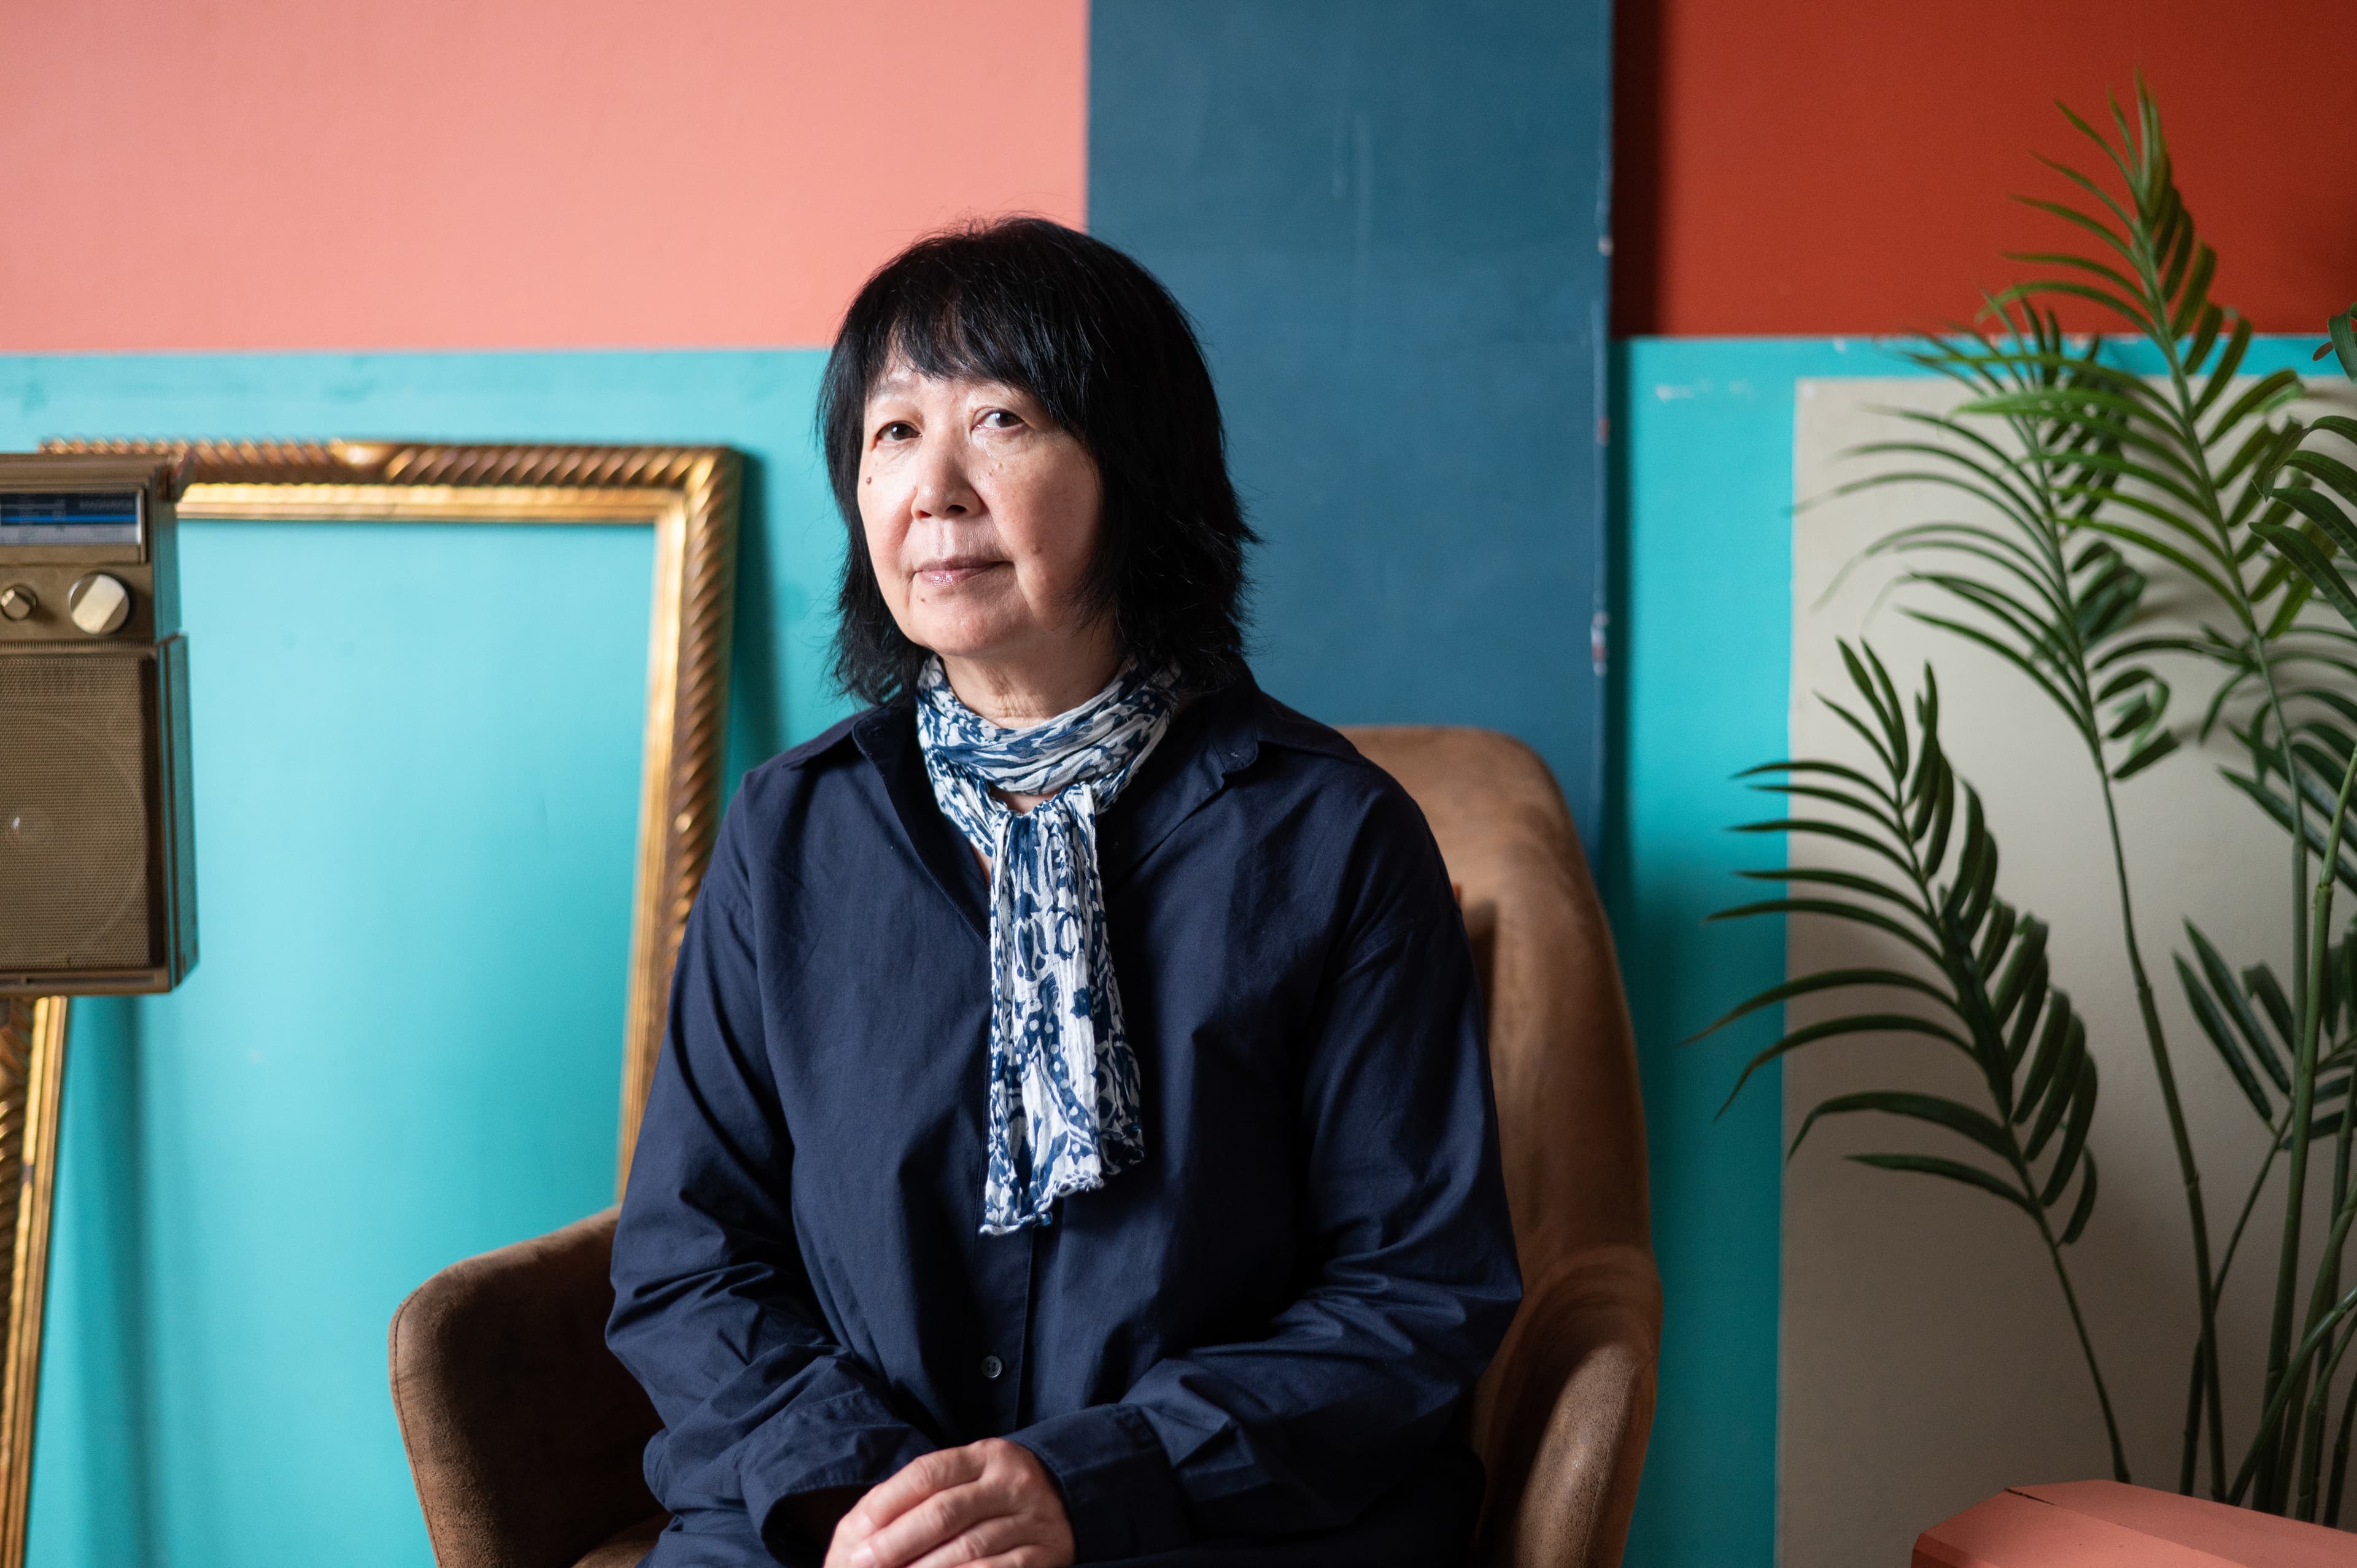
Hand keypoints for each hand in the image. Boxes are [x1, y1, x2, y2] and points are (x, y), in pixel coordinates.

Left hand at [824, 1438, 1074, 1567]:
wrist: (1074, 1499)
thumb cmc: (998, 1494)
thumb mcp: (969, 1477)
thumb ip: (924, 1493)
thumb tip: (864, 1527)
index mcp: (985, 1455)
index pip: (928, 1473)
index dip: (888, 1503)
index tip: (858, 1532)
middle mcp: (1012, 1481)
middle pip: (944, 1511)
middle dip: (896, 1543)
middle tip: (862, 1563)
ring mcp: (1032, 1517)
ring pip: (967, 1547)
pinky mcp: (1046, 1553)